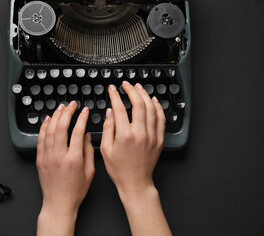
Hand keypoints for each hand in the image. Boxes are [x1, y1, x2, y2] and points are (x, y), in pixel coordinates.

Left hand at [36, 101, 94, 235]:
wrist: (59, 203)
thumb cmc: (75, 191)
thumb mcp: (89, 172)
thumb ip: (88, 152)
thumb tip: (86, 136)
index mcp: (74, 159)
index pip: (78, 132)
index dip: (82, 118)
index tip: (84, 111)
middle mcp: (59, 156)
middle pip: (61, 127)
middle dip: (67, 112)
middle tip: (72, 105)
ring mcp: (48, 157)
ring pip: (49, 130)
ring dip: (55, 116)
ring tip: (61, 108)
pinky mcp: (40, 159)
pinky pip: (40, 139)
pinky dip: (43, 127)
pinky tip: (48, 120)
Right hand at [100, 81, 170, 235]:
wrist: (136, 183)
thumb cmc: (120, 169)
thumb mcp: (106, 150)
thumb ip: (108, 128)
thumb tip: (110, 112)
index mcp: (125, 136)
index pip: (120, 108)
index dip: (115, 95)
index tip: (112, 89)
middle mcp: (140, 133)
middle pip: (138, 103)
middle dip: (131, 90)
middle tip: (126, 84)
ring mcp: (151, 136)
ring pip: (151, 108)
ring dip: (144, 94)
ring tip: (138, 87)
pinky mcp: (159, 139)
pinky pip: (160, 118)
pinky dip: (157, 107)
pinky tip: (153, 100)